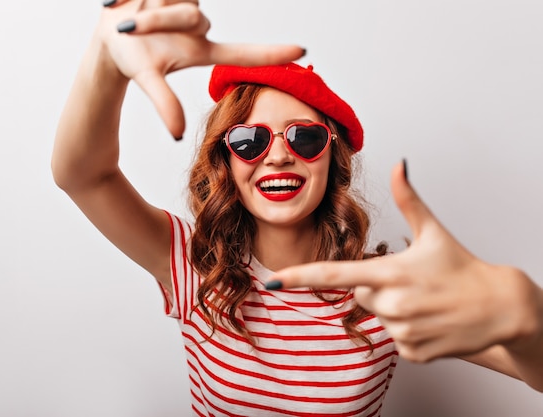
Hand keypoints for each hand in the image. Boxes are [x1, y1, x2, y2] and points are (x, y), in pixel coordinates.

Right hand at [99, 0, 304, 137]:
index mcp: (202, 49)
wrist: (108, 34)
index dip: (271, 53)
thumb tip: (178, 134)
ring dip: (152, 8)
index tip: (303, 50)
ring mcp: (190, 4)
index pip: (244, 53)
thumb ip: (164, 103)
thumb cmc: (131, 59)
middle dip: (161, 20)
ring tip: (134, 14)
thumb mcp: (146, 78)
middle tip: (133, 27)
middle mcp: (200, 24)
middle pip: (192, 17)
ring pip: (181, 1)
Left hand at [268, 161, 542, 362]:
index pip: (335, 274)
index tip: (275, 280)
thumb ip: (409, 199)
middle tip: (410, 283)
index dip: (301, 277)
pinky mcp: (412, 353)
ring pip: (377, 318)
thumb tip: (399, 164)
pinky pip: (394, 339)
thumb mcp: (434, 231)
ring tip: (423, 302)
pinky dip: (407, 330)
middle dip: (376, 288)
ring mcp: (402, 332)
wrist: (500, 308)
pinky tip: (429, 321)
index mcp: (390, 274)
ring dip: (393, 310)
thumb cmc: (463, 267)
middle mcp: (392, 305)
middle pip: (359, 296)